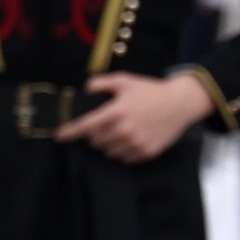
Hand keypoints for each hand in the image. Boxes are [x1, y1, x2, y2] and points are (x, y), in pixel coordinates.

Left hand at [54, 70, 215, 163]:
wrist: (180, 103)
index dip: (69, 132)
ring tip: (116, 133)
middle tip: (103, 126)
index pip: (85, 126)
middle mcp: (124, 130)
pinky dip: (121, 151)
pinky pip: (124, 158)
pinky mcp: (146, 153)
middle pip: (95, 141)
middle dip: (94, 135)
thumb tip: (85, 89)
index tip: (59, 136)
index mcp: (116, 112)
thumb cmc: (150, 91)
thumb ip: (101, 83)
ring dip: (107, 144)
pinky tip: (128, 140)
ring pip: (108, 152)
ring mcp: (136, 143)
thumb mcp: (124, 80)